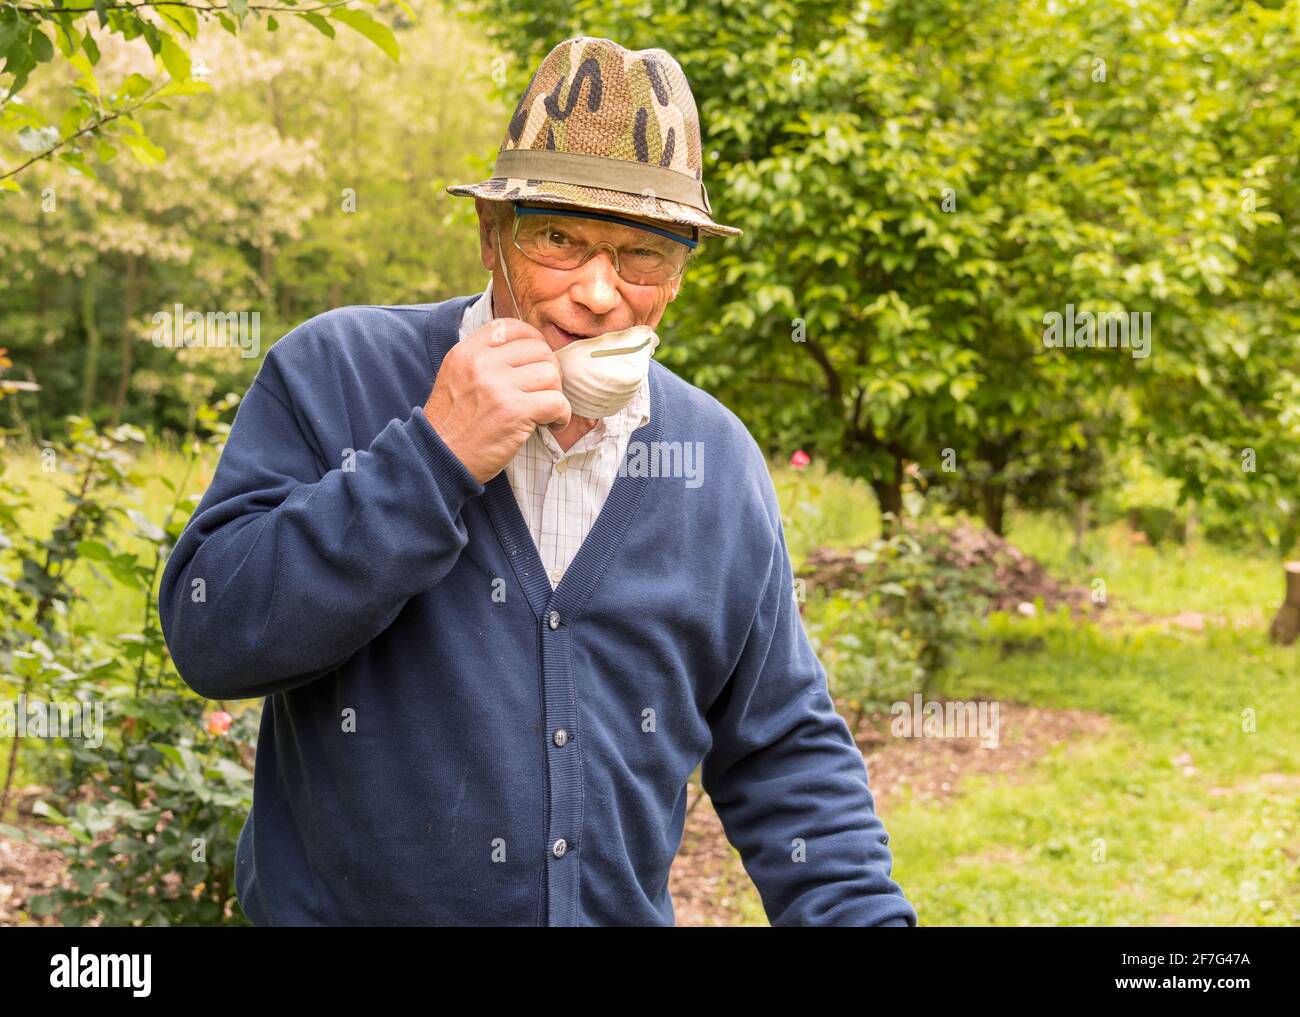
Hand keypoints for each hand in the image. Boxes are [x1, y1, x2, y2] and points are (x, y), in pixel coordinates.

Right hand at [424, 317, 570, 483]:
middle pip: (539, 350)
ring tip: (545, 411)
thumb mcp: (456, 377)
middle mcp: (482, 364)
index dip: (533, 341)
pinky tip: (551, 424)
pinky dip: (561, 415)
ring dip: (555, 394)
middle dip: (549, 371)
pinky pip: (557, 402)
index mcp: (466, 352)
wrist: (439, 459)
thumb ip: (483, 359)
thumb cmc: (453, 424)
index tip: (536, 362)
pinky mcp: (514, 412)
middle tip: (543, 393)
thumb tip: (527, 348)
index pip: (512, 327)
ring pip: (551, 374)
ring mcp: (498, 387)